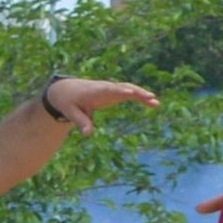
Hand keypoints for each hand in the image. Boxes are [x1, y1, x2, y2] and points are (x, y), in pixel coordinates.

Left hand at [36, 75, 154, 127]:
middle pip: (123, 88)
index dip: (119, 91)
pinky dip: (140, 97)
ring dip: (142, 94)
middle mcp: (105, 88)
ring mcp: (111, 89)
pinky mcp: (114, 92)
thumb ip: (81, 122)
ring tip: (156, 103)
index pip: (108, 90)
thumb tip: (87, 134)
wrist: (66, 90)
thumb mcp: (71, 112)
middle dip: (136, 92)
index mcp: (94, 91)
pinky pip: (130, 93)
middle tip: (150, 97)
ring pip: (129, 89)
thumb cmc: (68, 102)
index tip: (130, 93)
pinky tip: (153, 103)